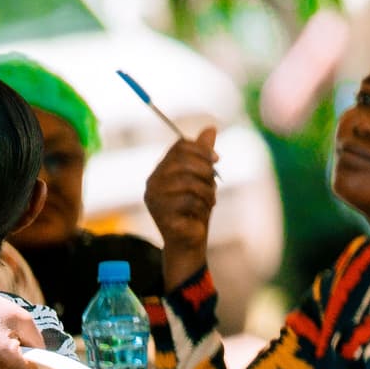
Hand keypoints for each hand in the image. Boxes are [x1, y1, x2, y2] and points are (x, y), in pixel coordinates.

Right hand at [144, 126, 219, 289]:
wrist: (190, 240)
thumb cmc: (195, 208)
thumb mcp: (203, 178)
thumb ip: (203, 155)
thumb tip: (211, 128)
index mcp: (161, 170)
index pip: (179, 146)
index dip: (202, 150)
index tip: (217, 160)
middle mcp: (152, 182)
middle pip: (184, 161)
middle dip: (206, 171)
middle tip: (214, 184)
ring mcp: (154, 198)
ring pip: (189, 181)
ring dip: (207, 191)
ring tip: (209, 201)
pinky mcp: (161, 214)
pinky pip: (189, 200)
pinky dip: (203, 205)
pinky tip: (201, 212)